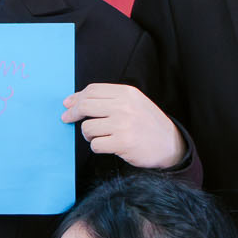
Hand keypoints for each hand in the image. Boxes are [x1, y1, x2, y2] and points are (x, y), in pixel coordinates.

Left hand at [62, 84, 182, 168]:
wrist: (170, 145)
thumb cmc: (147, 124)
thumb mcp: (133, 102)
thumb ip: (107, 99)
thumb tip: (71, 101)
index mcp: (127, 93)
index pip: (92, 90)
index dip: (76, 98)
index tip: (68, 105)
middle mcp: (124, 106)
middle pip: (85, 105)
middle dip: (73, 113)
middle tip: (67, 119)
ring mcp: (123, 124)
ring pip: (87, 127)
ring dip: (88, 134)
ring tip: (100, 136)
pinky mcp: (122, 143)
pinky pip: (95, 144)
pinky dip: (97, 146)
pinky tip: (108, 145)